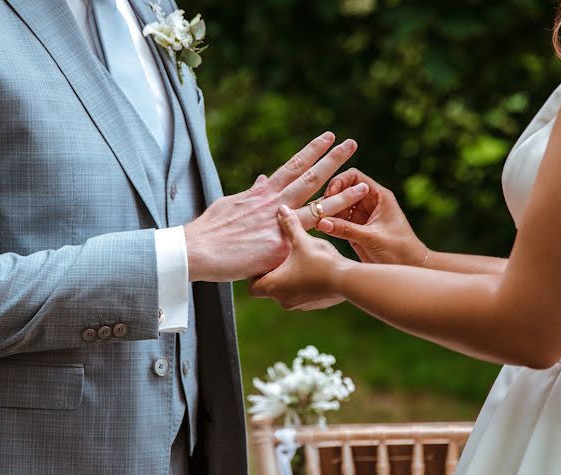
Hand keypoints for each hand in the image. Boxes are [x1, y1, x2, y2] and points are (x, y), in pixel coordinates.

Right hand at [184, 133, 364, 281]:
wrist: (196, 251)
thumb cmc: (210, 231)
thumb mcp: (231, 204)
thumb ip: (252, 193)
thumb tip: (262, 179)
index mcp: (263, 193)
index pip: (293, 166)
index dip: (312, 151)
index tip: (328, 137)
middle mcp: (274, 203)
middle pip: (310, 177)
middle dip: (332, 160)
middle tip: (352, 144)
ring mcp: (278, 224)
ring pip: (317, 207)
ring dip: (343, 195)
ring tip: (364, 184)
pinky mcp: (279, 246)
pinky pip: (308, 241)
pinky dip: (324, 236)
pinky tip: (346, 231)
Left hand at [250, 205, 349, 310]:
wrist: (348, 281)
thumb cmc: (320, 261)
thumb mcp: (302, 240)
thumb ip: (289, 225)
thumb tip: (281, 208)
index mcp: (273, 286)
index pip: (252, 287)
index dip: (256, 275)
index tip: (265, 261)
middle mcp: (283, 300)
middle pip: (270, 289)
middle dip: (275, 274)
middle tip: (283, 257)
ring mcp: (300, 305)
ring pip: (288, 292)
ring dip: (291, 279)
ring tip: (301, 262)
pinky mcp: (315, 305)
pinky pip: (304, 295)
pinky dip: (306, 285)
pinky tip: (316, 270)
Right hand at [319, 168, 428, 265]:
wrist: (409, 268)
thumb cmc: (400, 250)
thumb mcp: (373, 238)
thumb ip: (347, 230)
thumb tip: (322, 222)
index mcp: (379, 196)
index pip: (355, 177)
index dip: (340, 182)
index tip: (330, 196)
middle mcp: (369, 203)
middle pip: (343, 190)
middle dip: (330, 198)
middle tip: (320, 211)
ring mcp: (361, 217)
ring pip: (338, 207)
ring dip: (327, 212)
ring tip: (317, 220)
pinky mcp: (355, 230)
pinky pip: (338, 222)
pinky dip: (328, 224)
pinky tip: (320, 229)